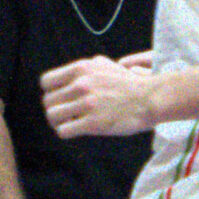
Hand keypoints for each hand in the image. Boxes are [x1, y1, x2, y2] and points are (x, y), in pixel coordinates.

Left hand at [42, 49, 160, 137]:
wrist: (151, 98)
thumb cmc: (129, 84)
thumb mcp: (105, 66)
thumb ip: (85, 69)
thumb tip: (68, 76)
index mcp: (81, 69)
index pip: (46, 82)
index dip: (51, 92)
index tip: (60, 99)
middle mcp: (81, 84)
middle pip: (47, 101)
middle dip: (55, 109)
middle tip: (66, 115)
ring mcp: (87, 104)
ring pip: (52, 116)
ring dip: (58, 122)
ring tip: (68, 123)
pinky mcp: (93, 123)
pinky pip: (63, 131)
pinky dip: (66, 132)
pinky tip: (76, 130)